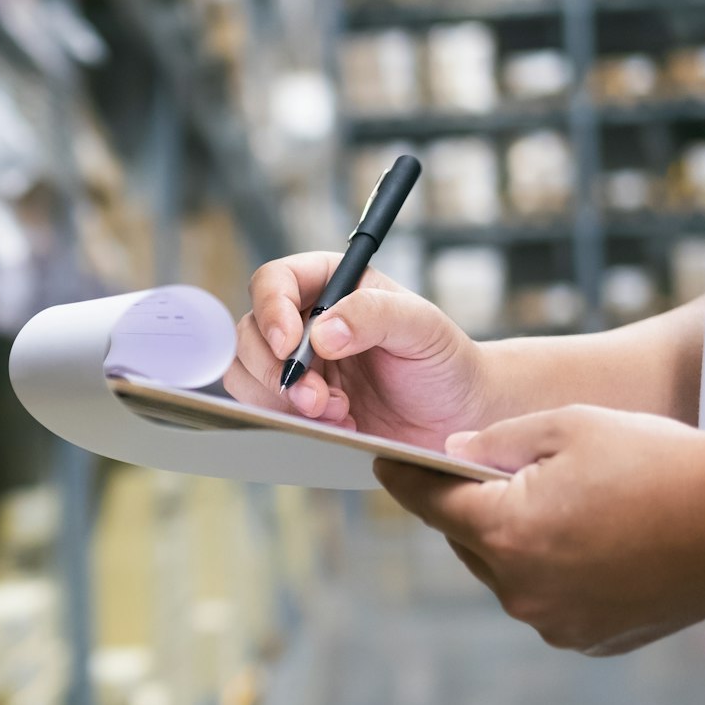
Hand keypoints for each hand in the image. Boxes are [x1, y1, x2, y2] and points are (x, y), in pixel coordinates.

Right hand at [224, 252, 498, 448]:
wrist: (457, 417)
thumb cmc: (445, 361)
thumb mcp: (422, 327)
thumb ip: (374, 316)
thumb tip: (321, 333)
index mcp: (331, 283)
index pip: (274, 281)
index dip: (271, 311)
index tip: (290, 346)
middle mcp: (305, 319)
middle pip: (249, 332)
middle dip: (277, 370)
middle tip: (316, 399)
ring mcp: (297, 363)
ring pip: (247, 372)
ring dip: (283, 400)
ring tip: (338, 411)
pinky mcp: (296, 402)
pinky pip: (264, 407)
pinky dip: (292, 420)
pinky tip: (339, 422)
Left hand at [376, 405, 704, 654]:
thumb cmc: (657, 460)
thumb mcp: (568, 427)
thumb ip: (496, 443)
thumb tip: (449, 457)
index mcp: (508, 532)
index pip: (429, 504)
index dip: (403, 479)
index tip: (384, 463)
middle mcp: (522, 589)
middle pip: (467, 541)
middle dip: (470, 506)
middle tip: (483, 472)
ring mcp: (557, 622)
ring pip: (505, 573)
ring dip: (511, 542)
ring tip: (551, 506)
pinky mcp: (592, 639)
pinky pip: (547, 600)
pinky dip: (550, 573)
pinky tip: (585, 542)